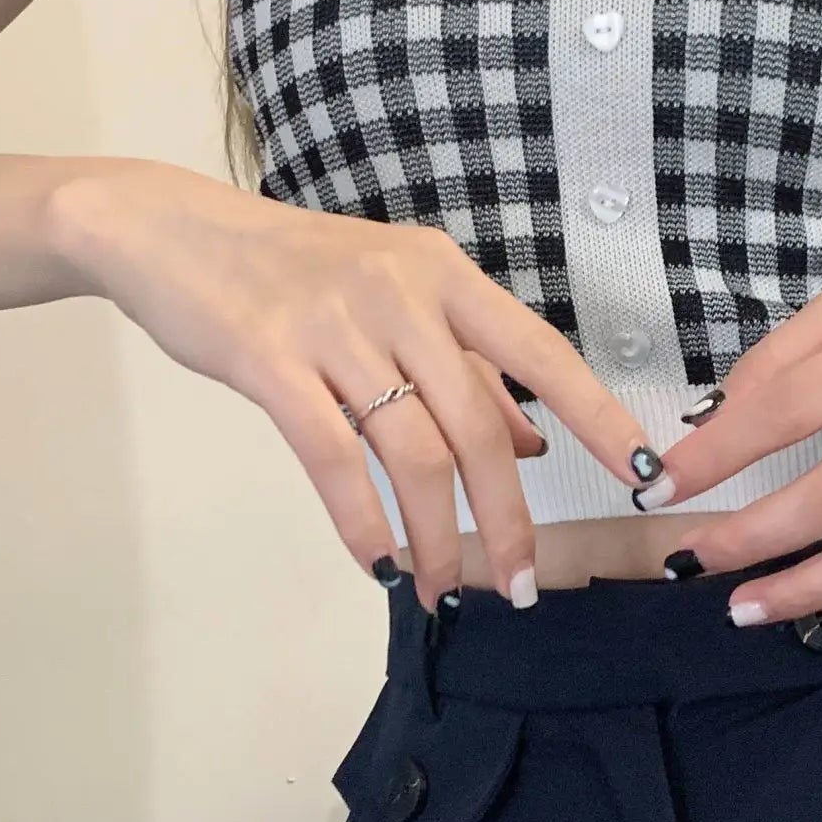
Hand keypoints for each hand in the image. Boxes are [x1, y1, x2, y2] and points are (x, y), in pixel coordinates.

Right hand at [51, 162, 666, 609]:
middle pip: (477, 426)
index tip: (648, 474)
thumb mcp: (393, 297)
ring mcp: (335, 326)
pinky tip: (376, 560)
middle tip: (523, 584)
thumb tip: (533, 440)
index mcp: (443, 276)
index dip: (599, 417)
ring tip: (443, 590)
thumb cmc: (293, 272)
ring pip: (412, 454)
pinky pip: (333, 459)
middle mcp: (401, 295)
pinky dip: (362, 522)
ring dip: (437, 537)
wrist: (173, 231)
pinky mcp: (270, 361)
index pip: (541, 353)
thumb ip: (464, 368)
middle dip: (508, 518)